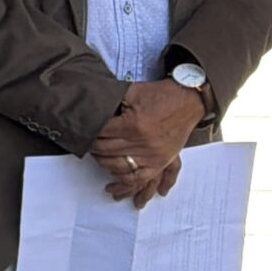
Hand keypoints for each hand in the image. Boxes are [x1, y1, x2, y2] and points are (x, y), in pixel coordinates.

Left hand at [94, 80, 196, 203]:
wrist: (188, 100)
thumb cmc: (160, 95)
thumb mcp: (132, 92)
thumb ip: (112, 102)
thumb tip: (91, 108)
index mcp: (132, 125)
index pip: (100, 134)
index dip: (89, 131)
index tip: (83, 130)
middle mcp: (142, 143)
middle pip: (107, 150)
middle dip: (94, 147)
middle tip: (88, 143)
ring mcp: (153, 155)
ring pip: (119, 166)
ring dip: (104, 163)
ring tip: (98, 157)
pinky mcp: (161, 161)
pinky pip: (141, 177)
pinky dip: (126, 179)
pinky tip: (115, 176)